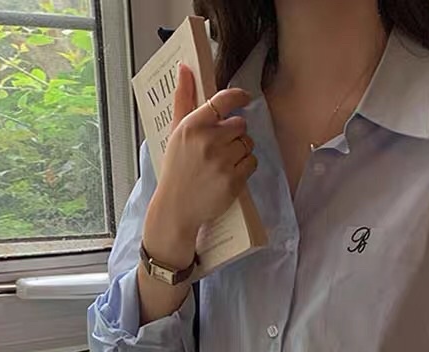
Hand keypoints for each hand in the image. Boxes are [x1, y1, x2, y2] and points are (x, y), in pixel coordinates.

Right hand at [143, 62, 257, 268]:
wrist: (176, 206)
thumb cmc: (176, 168)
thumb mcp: (175, 131)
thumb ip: (183, 99)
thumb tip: (185, 68)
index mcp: (193, 125)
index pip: (223, 100)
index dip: (238, 96)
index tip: (244, 98)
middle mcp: (208, 141)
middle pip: (241, 125)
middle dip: (236, 134)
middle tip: (223, 146)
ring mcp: (221, 161)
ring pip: (248, 144)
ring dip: (241, 151)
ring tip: (224, 161)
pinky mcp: (233, 180)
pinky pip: (252, 163)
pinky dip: (246, 167)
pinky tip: (230, 172)